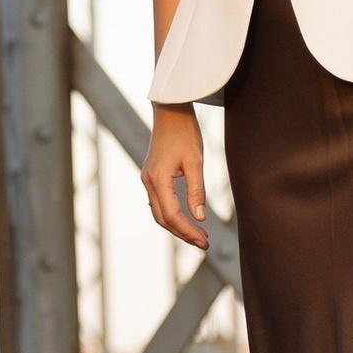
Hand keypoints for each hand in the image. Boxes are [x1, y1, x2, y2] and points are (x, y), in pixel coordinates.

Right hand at [141, 102, 208, 250]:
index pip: (172, 215)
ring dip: (177, 225)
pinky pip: (159, 202)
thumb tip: (199, 218)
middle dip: (183, 233)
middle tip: (204, 242)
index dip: (188, 231)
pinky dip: (171, 214)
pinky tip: (186, 217)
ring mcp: (147, 178)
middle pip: (163, 219)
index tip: (205, 240)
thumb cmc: (185, 132)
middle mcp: (148, 181)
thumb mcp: (195, 161)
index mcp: (158, 179)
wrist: (170, 110)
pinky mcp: (151, 174)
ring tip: (198, 234)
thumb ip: (196, 190)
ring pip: (159, 212)